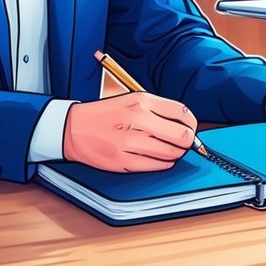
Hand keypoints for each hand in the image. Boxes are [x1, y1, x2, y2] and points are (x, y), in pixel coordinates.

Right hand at [62, 93, 197, 172]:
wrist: (73, 128)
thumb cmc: (105, 114)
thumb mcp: (131, 99)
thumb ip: (158, 109)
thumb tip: (184, 123)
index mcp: (141, 101)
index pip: (182, 112)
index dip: (192, 123)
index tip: (192, 128)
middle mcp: (137, 120)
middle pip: (181, 135)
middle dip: (188, 141)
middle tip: (185, 143)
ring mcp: (130, 142)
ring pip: (171, 153)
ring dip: (176, 154)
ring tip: (172, 151)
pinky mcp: (123, 161)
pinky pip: (156, 166)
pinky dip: (163, 164)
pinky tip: (160, 159)